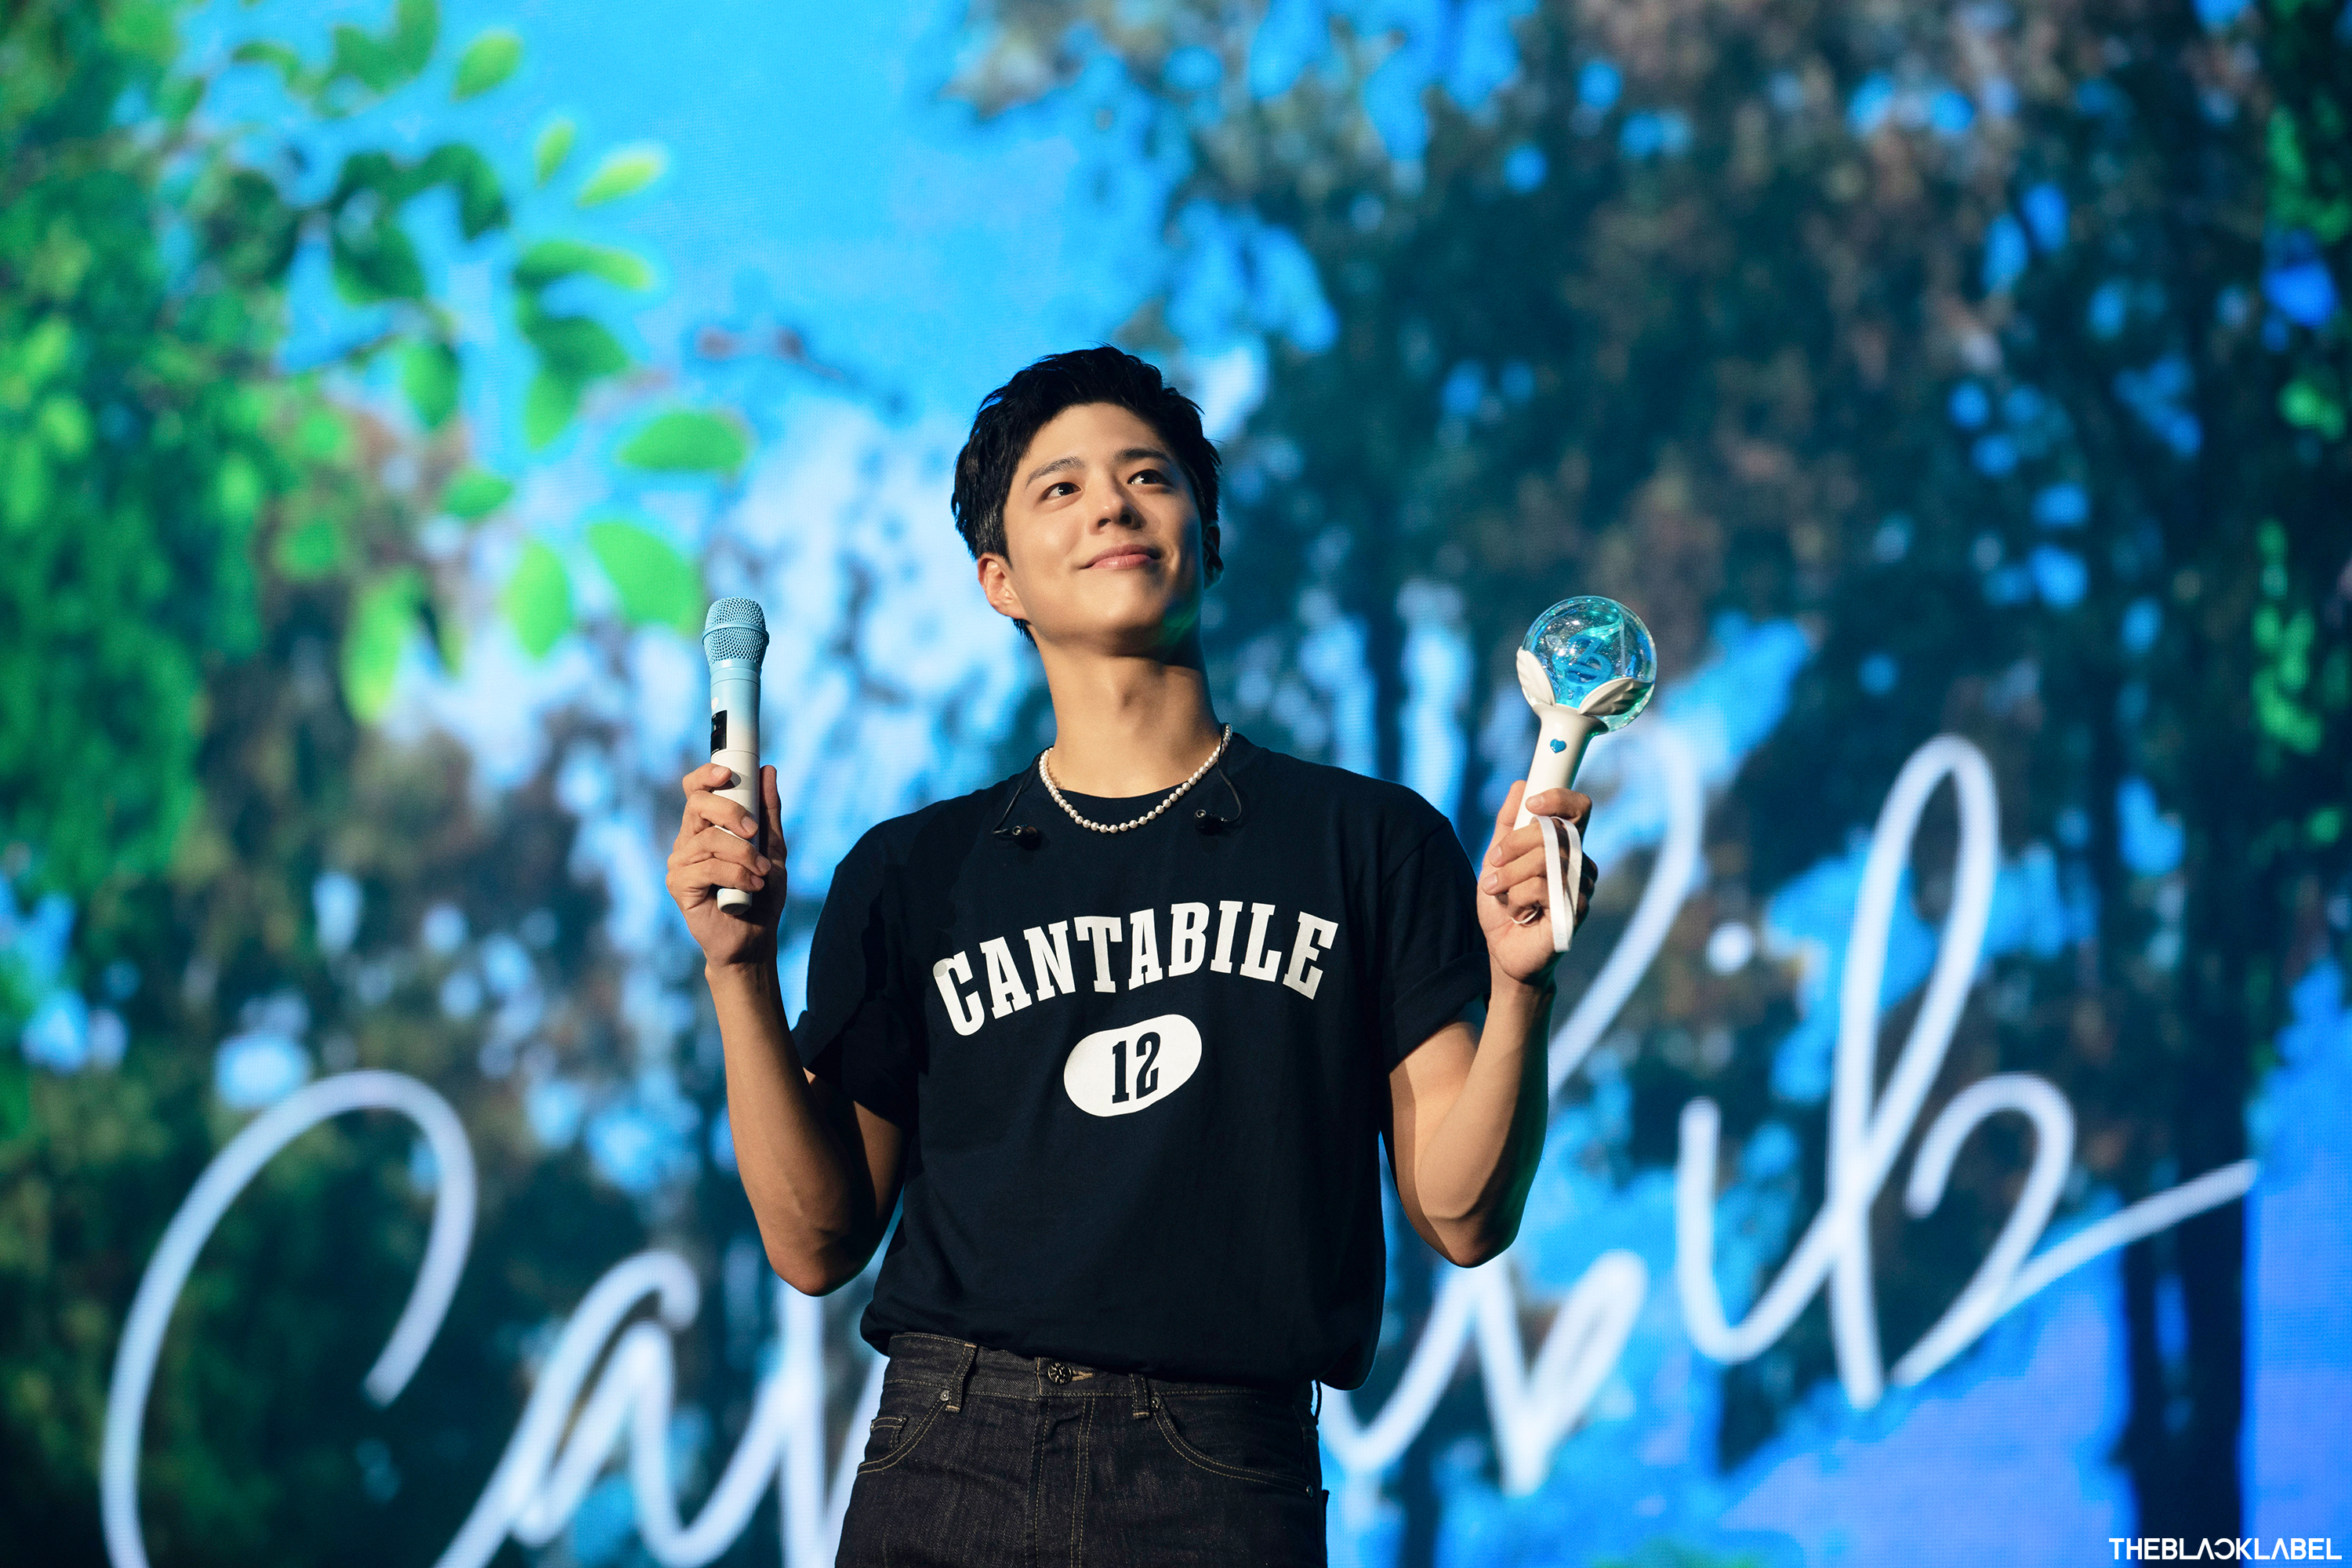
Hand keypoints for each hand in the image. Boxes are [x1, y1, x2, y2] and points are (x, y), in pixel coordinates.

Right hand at [666, 762, 784, 967]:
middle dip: (731, 812)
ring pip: (708, 840)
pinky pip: (706, 868)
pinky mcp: (679, 885)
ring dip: (743, 855)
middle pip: (698, 804)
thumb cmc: (762, 893)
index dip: (706, 775)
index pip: (696, 789)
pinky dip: (736, 875)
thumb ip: (768, 811)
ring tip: (762, 872)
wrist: (754, 938)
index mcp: (707, 826)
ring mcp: (680, 862)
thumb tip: (768, 771)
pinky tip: (752, 886)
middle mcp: (689, 840)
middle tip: (755, 832)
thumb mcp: (773, 848)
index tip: (728, 773)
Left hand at [1476, 781, 1600, 985]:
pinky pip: (1543, 888)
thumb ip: (1507, 824)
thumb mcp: (1497, 860)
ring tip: (1498, 892)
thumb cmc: (1504, 905)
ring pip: (1546, 860)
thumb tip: (1521, 785)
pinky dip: (1518, 897)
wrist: (1503, 951)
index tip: (1532, 804)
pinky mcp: (1576, 910)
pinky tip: (1518, 913)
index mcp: (1564, 846)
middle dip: (1515, 844)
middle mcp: (1580, 863)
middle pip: (1555, 831)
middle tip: (1494, 863)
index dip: (1560, 799)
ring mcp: (1582, 886)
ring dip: (1511, 875)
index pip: (1579, 809)